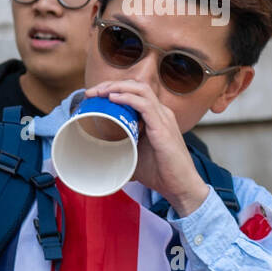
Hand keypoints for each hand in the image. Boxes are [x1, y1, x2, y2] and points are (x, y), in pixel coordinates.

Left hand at [80, 80, 208, 214]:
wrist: (180, 186)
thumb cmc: (160, 171)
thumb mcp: (135, 152)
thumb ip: (122, 144)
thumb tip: (100, 149)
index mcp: (156, 116)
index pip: (135, 92)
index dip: (114, 88)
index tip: (94, 94)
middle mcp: (161, 112)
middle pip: (136, 85)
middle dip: (112, 84)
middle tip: (92, 92)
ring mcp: (164, 118)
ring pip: (140, 89)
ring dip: (117, 87)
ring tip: (100, 92)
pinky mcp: (163, 128)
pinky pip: (145, 105)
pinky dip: (127, 98)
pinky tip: (113, 98)